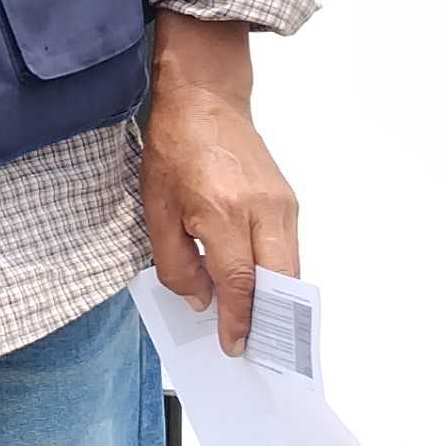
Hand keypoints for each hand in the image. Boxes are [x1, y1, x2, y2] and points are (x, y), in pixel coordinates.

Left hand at [141, 14, 299, 354]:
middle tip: (254, 344)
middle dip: (268, 318)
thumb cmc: (175, 150)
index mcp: (223, 212)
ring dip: (275, 298)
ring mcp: (282, 203)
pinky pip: (287, 248)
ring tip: (256, 323)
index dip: (238, 320)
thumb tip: (202, 299)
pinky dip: (276, 273)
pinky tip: (258, 286)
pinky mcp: (288, 199)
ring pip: (289, 267)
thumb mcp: (156, 211)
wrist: (206, 100)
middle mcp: (262, 209)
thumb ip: (175, 263)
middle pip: (278, 280)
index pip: (239, 282)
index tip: (235, 346)